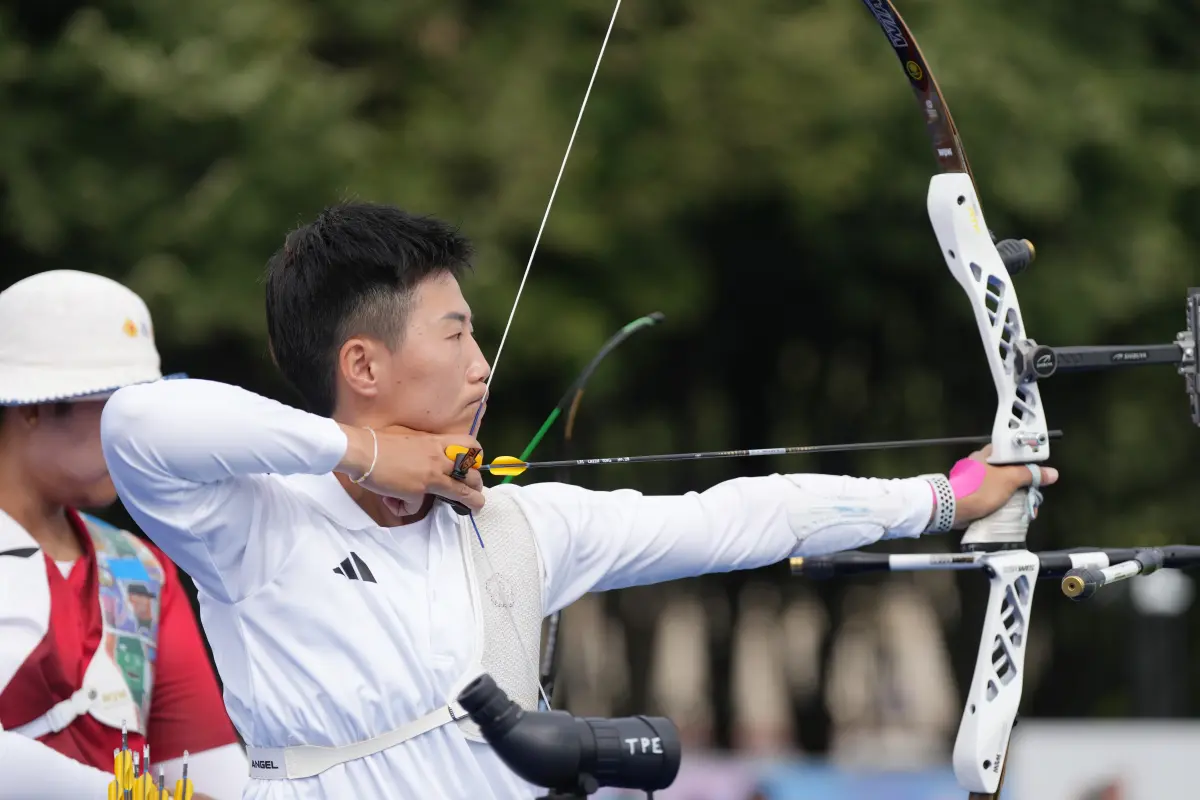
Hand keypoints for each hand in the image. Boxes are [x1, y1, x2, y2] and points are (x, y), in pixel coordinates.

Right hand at [336, 424, 485, 514]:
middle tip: (475, 489)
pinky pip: (418, 506)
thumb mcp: (410, 438)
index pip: (469, 444)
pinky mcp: (417, 491)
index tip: (473, 464)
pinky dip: (406, 508)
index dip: (476, 456)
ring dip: (471, 502)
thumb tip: (421, 462)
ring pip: (461, 492)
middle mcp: (438, 458)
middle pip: (471, 472)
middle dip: (477, 483)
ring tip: (474, 507)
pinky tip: (395, 504)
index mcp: (436, 442)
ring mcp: (430, 475)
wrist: (364, 450)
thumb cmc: (380, 441)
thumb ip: (421, 448)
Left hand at [950, 445, 1058, 526]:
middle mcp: (981, 465)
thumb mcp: (1008, 479)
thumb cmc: (980, 489)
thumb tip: (1052, 473)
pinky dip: (1005, 504)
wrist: (953, 509)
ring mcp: (977, 481)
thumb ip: (1030, 475)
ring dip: (1017, 497)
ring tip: (1028, 508)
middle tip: (1034, 495)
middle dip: (1024, 484)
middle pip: (1010, 471)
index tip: (1037, 472)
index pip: (1011, 452)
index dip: (1026, 461)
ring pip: (1004, 486)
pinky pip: (995, 497)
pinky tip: (1015, 512)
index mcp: (987, 455)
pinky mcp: (975, 495)